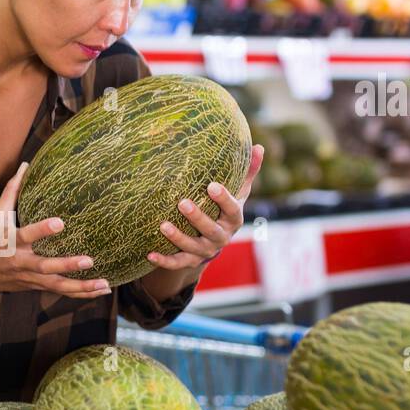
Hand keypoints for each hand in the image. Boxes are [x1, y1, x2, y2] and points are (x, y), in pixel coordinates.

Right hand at [0, 162, 113, 300]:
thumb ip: (12, 191)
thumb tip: (26, 165)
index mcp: (10, 242)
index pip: (27, 235)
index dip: (42, 230)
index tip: (60, 222)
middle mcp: (21, 262)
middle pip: (46, 266)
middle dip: (67, 265)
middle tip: (89, 260)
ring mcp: (30, 277)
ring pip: (57, 285)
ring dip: (81, 286)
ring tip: (104, 284)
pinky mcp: (37, 286)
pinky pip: (60, 291)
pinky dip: (81, 293)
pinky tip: (101, 290)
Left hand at [147, 144, 265, 281]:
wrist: (214, 239)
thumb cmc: (224, 208)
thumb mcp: (237, 192)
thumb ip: (247, 172)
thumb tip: (258, 146)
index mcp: (234, 219)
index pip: (233, 209)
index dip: (223, 199)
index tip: (211, 186)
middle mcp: (221, 238)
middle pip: (211, 230)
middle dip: (197, 218)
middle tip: (182, 203)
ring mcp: (206, 251)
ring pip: (192, 247)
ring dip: (178, 238)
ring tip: (163, 225)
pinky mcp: (191, 261)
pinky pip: (177, 263)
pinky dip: (165, 261)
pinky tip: (150, 254)